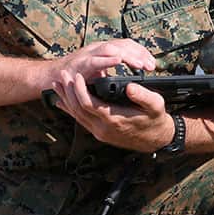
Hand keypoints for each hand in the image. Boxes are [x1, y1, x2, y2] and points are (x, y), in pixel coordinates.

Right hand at [44, 38, 156, 85]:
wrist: (51, 77)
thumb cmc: (75, 76)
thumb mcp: (97, 73)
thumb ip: (111, 74)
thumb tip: (130, 82)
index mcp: (103, 50)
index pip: (126, 45)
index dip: (141, 52)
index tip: (153, 64)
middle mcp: (96, 48)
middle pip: (123, 44)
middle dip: (139, 54)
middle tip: (151, 65)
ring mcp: (87, 54)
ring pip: (111, 48)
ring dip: (127, 56)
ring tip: (140, 64)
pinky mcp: (79, 64)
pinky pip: (95, 60)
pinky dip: (107, 60)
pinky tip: (118, 61)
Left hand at [51, 69, 175, 152]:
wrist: (156, 140)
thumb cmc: (155, 120)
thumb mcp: (156, 105)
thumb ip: (143, 96)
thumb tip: (130, 87)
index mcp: (114, 119)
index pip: (89, 104)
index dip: (80, 89)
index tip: (77, 76)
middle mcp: (103, 128)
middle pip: (77, 109)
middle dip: (68, 91)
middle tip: (62, 75)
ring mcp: (99, 132)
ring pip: (76, 115)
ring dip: (66, 99)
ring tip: (57, 85)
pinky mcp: (99, 133)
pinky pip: (81, 121)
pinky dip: (70, 109)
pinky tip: (62, 102)